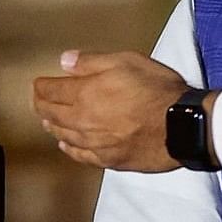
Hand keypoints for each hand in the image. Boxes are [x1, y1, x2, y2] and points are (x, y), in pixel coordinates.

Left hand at [33, 50, 191, 170]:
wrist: (182, 127)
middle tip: (38, 101)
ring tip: (48, 121)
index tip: (39, 83)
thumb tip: (65, 61)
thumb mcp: (128, 62)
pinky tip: (66, 145)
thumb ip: (93, 61)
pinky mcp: (109, 160)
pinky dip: (69, 149)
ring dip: (52, 126)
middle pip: (51, 114)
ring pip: (63, 135)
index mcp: (85, 93)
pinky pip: (80, 155)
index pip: (50, 90)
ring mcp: (95, 144)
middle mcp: (83, 121)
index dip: (41, 86)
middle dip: (41, 105)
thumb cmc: (159, 91)